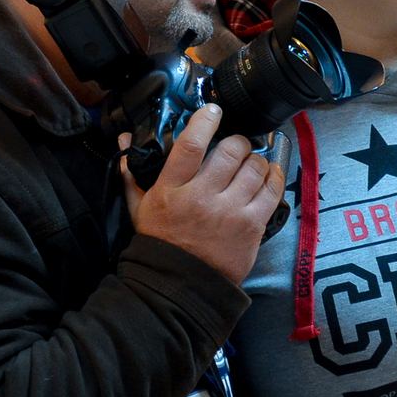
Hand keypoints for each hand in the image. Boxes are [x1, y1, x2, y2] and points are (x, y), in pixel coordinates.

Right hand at [119, 105, 285, 285]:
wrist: (180, 285)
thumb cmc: (160, 241)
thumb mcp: (139, 207)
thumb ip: (132, 172)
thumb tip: (124, 141)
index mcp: (172, 189)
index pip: (191, 144)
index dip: (205, 120)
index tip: (213, 111)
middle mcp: (202, 197)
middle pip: (230, 150)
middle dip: (236, 142)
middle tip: (235, 146)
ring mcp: (230, 211)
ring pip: (254, 166)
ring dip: (255, 159)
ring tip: (250, 163)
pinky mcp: (252, 225)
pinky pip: (271, 190)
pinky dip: (273, 177)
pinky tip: (268, 174)